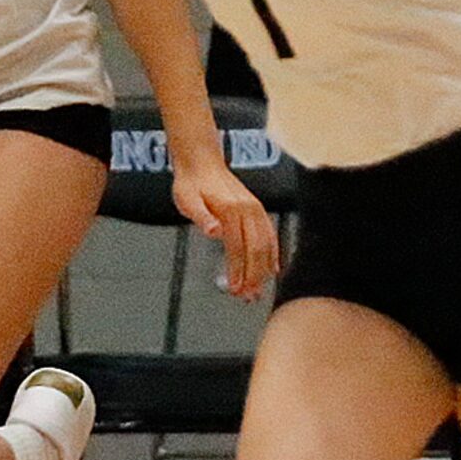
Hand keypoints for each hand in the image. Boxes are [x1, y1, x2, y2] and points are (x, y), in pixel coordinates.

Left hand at [172, 157, 280, 299]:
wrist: (201, 162)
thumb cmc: (191, 183)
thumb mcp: (187, 200)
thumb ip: (201, 216)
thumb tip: (214, 231)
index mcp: (231, 209)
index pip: (238, 247)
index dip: (238, 270)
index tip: (236, 289)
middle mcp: (247, 209)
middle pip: (256, 249)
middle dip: (254, 276)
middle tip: (249, 296)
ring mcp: (254, 209)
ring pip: (266, 244)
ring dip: (263, 269)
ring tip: (258, 289)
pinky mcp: (256, 209)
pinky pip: (270, 234)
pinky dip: (273, 253)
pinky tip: (272, 268)